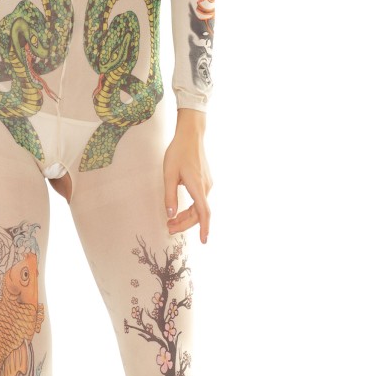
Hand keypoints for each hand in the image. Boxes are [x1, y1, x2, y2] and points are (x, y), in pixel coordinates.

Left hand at [163, 109, 211, 243]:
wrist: (191, 135)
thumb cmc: (178, 152)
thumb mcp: (168, 174)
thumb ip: (169, 196)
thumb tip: (171, 215)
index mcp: (198, 186)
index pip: (203, 213)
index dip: (204, 228)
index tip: (203, 241)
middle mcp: (206, 187)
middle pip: (199, 213)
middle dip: (185, 224)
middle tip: (169, 229)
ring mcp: (207, 184)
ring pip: (199, 207)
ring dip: (187, 216)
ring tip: (171, 222)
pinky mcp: (205, 180)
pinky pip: (200, 200)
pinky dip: (191, 208)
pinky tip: (180, 210)